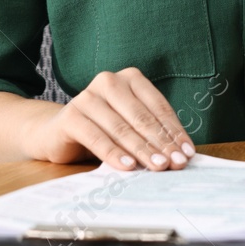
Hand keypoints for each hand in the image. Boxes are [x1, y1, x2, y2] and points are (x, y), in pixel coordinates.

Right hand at [23, 67, 194, 170]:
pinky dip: (114, 153)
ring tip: (158, 167)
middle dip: (162, 143)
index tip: (187, 153)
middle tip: (176, 163)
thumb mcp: (129, 126)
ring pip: (122, 128)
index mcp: (130, 79)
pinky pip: (97, 137)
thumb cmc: (102, 129)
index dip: (175, 131)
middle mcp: (110, 82)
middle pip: (142, 117)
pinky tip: (128, 166)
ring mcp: (88, 96)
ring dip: (142, 150)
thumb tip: (182, 153)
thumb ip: (151, 132)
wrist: (56, 133)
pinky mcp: (70, 116)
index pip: (159, 107)